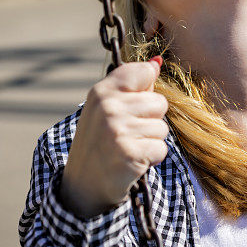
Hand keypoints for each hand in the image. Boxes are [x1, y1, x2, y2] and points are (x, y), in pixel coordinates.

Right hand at [60, 57, 169, 216]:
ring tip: (130, 148)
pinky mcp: (129, 153)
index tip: (132, 106)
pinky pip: (162, 149)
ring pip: (162, 127)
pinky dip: (152, 159)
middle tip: (129, 134)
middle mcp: (108, 108)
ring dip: (151, 141)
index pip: (142, 72)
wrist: (84, 184)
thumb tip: (157, 62)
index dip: (146, 90)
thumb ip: (132, 85)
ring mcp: (117, 130)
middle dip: (151, 121)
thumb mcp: (107, 109)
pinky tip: (134, 162)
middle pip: (160, 102)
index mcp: (101, 92)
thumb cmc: (100, 142)